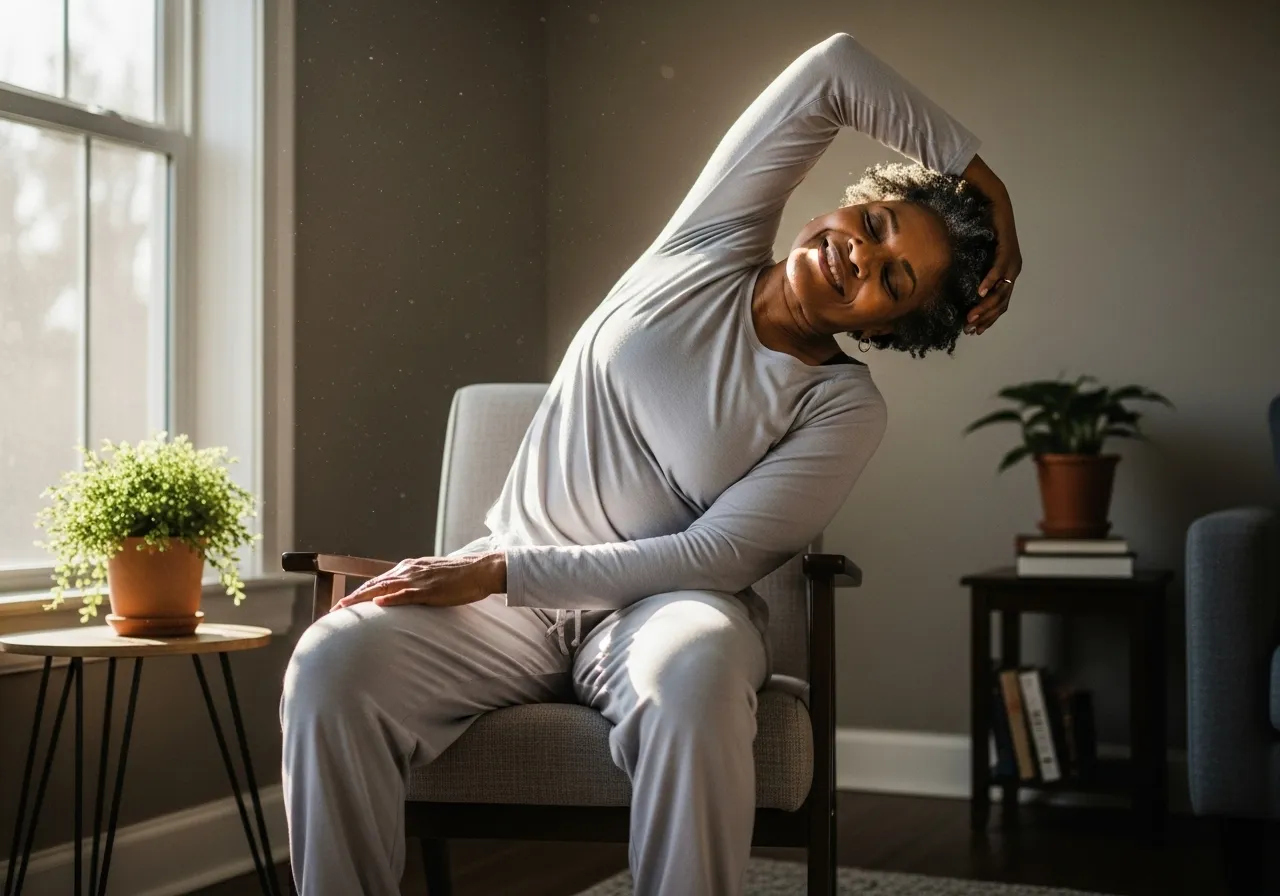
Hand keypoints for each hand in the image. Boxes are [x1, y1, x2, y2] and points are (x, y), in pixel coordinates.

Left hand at [331, 551, 504, 609]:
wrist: (481, 569)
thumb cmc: (460, 576)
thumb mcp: (433, 577)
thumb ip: (417, 584)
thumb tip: (405, 595)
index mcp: (410, 567)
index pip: (379, 580)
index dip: (360, 592)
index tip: (345, 603)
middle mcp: (410, 570)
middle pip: (375, 583)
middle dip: (354, 596)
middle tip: (335, 609)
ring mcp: (419, 579)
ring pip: (385, 587)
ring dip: (363, 597)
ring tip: (346, 607)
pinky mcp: (431, 589)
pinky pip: (407, 594)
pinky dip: (391, 597)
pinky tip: (378, 602)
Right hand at [960, 154, 1021, 334]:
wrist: (991, 201)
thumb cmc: (980, 227)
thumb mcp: (975, 255)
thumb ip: (971, 271)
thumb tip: (954, 287)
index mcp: (1006, 274)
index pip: (1000, 304)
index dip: (987, 319)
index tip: (972, 331)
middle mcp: (1012, 270)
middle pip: (1002, 302)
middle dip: (985, 317)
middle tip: (969, 328)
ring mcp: (1012, 261)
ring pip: (1001, 290)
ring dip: (986, 306)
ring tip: (972, 315)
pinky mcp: (1007, 249)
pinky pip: (998, 270)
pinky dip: (989, 282)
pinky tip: (980, 293)